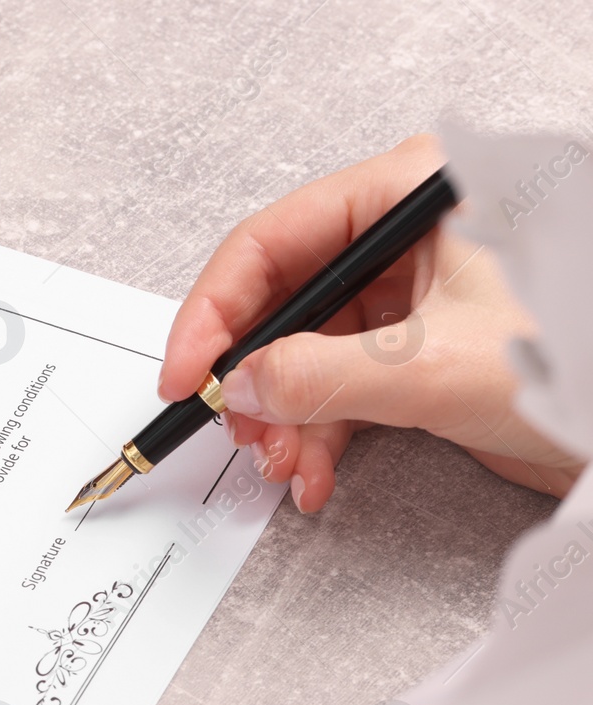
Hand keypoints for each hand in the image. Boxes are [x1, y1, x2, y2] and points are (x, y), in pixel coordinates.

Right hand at [158, 133, 584, 511]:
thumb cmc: (576, 359)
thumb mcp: (429, 368)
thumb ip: (318, 375)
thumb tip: (241, 387)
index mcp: (410, 196)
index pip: (273, 240)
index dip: (215, 312)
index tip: (186, 372)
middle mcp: (402, 238)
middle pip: (282, 300)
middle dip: (253, 378)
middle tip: (234, 428)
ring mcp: (408, 296)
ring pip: (304, 353)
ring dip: (283, 419)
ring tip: (283, 465)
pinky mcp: (416, 350)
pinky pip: (338, 386)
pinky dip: (319, 435)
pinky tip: (314, 472)